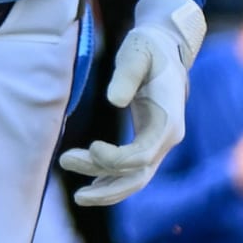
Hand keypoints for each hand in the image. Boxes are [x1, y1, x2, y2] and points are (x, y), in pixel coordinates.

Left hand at [61, 0, 205, 205]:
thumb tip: (114, 100)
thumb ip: (127, 74)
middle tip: (74, 183)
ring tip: (78, 195)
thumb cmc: (149, 47)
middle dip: (107, 185)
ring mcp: (160, 142)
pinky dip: (113, 181)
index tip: (91, 149)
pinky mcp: (150, 141)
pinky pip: (133, 170)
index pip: (142, 156)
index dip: (115, 160)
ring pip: (136, 178)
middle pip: (139, 175)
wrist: (167, 47)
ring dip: (107, 189)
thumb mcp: (137, 52)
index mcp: (168, 119)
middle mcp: (168, 137)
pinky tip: (91, 185)